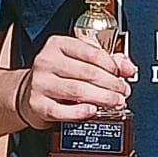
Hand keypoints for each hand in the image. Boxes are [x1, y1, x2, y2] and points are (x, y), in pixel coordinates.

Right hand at [17, 37, 136, 128]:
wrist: (29, 92)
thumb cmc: (59, 74)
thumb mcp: (79, 60)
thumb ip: (106, 61)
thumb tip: (128, 67)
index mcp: (58, 44)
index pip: (91, 52)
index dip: (112, 65)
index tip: (125, 74)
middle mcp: (47, 61)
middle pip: (87, 73)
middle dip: (111, 84)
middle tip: (123, 92)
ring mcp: (40, 83)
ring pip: (78, 90)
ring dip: (102, 98)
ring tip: (115, 102)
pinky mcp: (37, 104)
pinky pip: (62, 110)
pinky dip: (80, 112)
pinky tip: (92, 110)